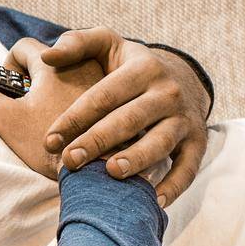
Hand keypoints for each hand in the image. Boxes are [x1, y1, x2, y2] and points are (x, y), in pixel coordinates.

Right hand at [0, 38, 105, 181]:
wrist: (95, 175)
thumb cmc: (49, 148)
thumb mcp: (3, 119)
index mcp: (54, 64)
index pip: (25, 47)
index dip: (11, 66)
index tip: (11, 90)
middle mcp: (85, 64)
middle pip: (53, 58)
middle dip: (38, 77)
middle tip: (31, 108)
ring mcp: (106, 83)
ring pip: (78, 72)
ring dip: (63, 87)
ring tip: (56, 118)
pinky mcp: (119, 102)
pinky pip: (99, 91)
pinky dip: (87, 101)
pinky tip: (80, 128)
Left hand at [36, 27, 210, 207]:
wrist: (183, 77)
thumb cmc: (130, 66)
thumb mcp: (108, 43)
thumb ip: (77, 43)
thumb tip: (47, 57)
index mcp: (142, 68)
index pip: (103, 95)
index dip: (75, 118)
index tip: (49, 140)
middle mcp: (167, 93)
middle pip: (129, 120)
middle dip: (98, 141)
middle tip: (70, 161)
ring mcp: (184, 119)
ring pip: (160, 142)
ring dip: (137, 159)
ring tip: (111, 172)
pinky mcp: (197, 141)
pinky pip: (188, 167)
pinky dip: (174, 186)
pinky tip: (152, 201)